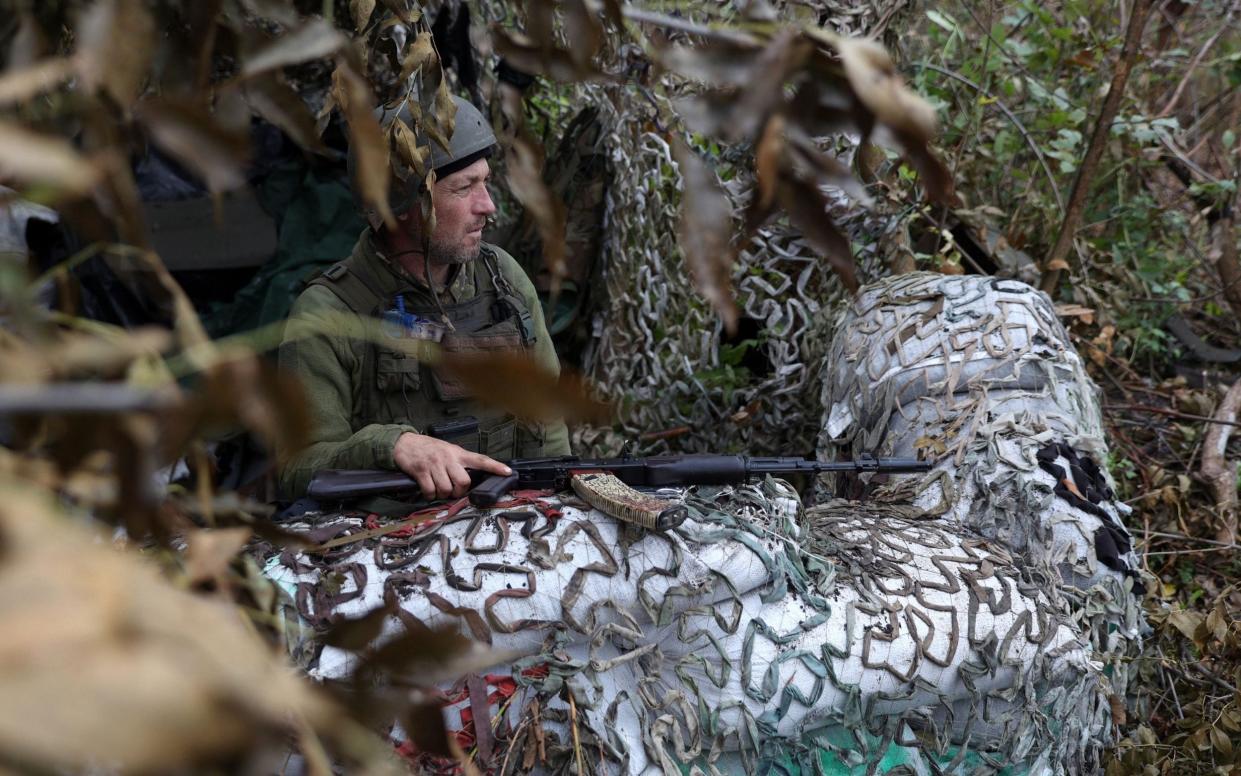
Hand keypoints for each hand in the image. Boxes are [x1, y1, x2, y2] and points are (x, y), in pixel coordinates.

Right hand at [392, 432, 511, 499]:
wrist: (404, 442)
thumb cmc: (428, 448)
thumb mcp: (448, 450)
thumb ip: (459, 462)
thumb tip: (468, 480)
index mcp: (458, 453)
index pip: (480, 459)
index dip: (495, 467)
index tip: (507, 472)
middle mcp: (448, 458)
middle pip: (464, 482)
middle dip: (458, 492)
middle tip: (452, 491)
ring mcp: (435, 464)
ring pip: (446, 489)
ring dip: (442, 495)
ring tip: (437, 489)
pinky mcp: (421, 471)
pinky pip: (430, 490)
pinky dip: (429, 495)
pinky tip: (427, 490)